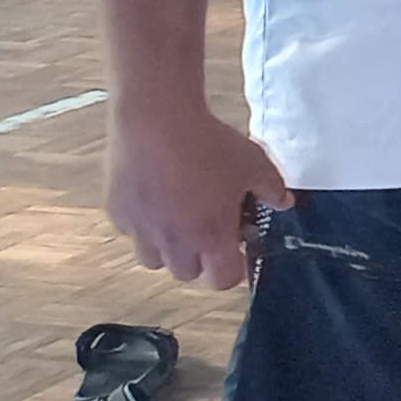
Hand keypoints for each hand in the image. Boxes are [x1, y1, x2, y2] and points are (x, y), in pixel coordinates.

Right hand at [105, 100, 290, 289]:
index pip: (222, 280)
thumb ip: (272, 189)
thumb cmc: (208, 144)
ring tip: (179, 215)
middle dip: (200, 257)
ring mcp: (141, 230)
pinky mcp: (118, 213)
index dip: (232, 270)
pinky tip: (155, 195)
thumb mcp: (254, 164)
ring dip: (169, 247)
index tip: (236, 249)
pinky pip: (132, 232)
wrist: (157, 120)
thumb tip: (282, 202)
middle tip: (208, 227)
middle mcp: (173, 242)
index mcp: (210, 237)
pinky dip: (144, 223)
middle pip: (187, 273)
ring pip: (154, 259)